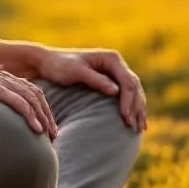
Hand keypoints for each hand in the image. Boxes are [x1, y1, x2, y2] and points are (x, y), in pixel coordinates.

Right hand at [0, 66, 58, 138]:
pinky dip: (29, 114)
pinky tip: (35, 128)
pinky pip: (16, 100)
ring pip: (29, 97)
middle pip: (35, 94)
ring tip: (47, 135)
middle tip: (54, 136)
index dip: (43, 109)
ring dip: (42, 117)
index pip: (31, 91)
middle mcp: (1, 75)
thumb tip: (1, 115)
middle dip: (47, 115)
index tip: (49, 129)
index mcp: (1, 77)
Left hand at [31, 48, 147, 132]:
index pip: (127, 81)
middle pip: (134, 87)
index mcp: (111, 59)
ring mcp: (115, 72)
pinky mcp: (111, 81)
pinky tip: (135, 120)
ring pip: (134, 92)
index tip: (125, 117)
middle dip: (136, 108)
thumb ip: (96, 80)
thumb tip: (116, 91)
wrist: (48, 63)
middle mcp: (116, 64)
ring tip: (140, 129)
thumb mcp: (76, 72)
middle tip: (134, 127)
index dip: (128, 100)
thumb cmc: (60, 66)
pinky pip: (126, 95)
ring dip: (138, 110)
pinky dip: (132, 108)